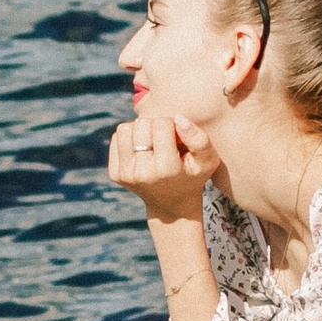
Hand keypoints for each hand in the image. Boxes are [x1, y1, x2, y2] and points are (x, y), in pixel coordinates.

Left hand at [106, 108, 214, 229]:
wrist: (171, 202)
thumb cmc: (192, 175)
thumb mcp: (207, 160)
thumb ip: (199, 138)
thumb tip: (178, 118)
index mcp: (166, 168)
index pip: (161, 124)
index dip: (171, 124)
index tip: (177, 137)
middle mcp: (142, 173)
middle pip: (141, 124)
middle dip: (154, 125)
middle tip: (164, 139)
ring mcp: (125, 175)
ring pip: (124, 129)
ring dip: (139, 130)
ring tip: (152, 141)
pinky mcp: (115, 174)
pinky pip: (116, 138)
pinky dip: (129, 138)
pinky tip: (142, 149)